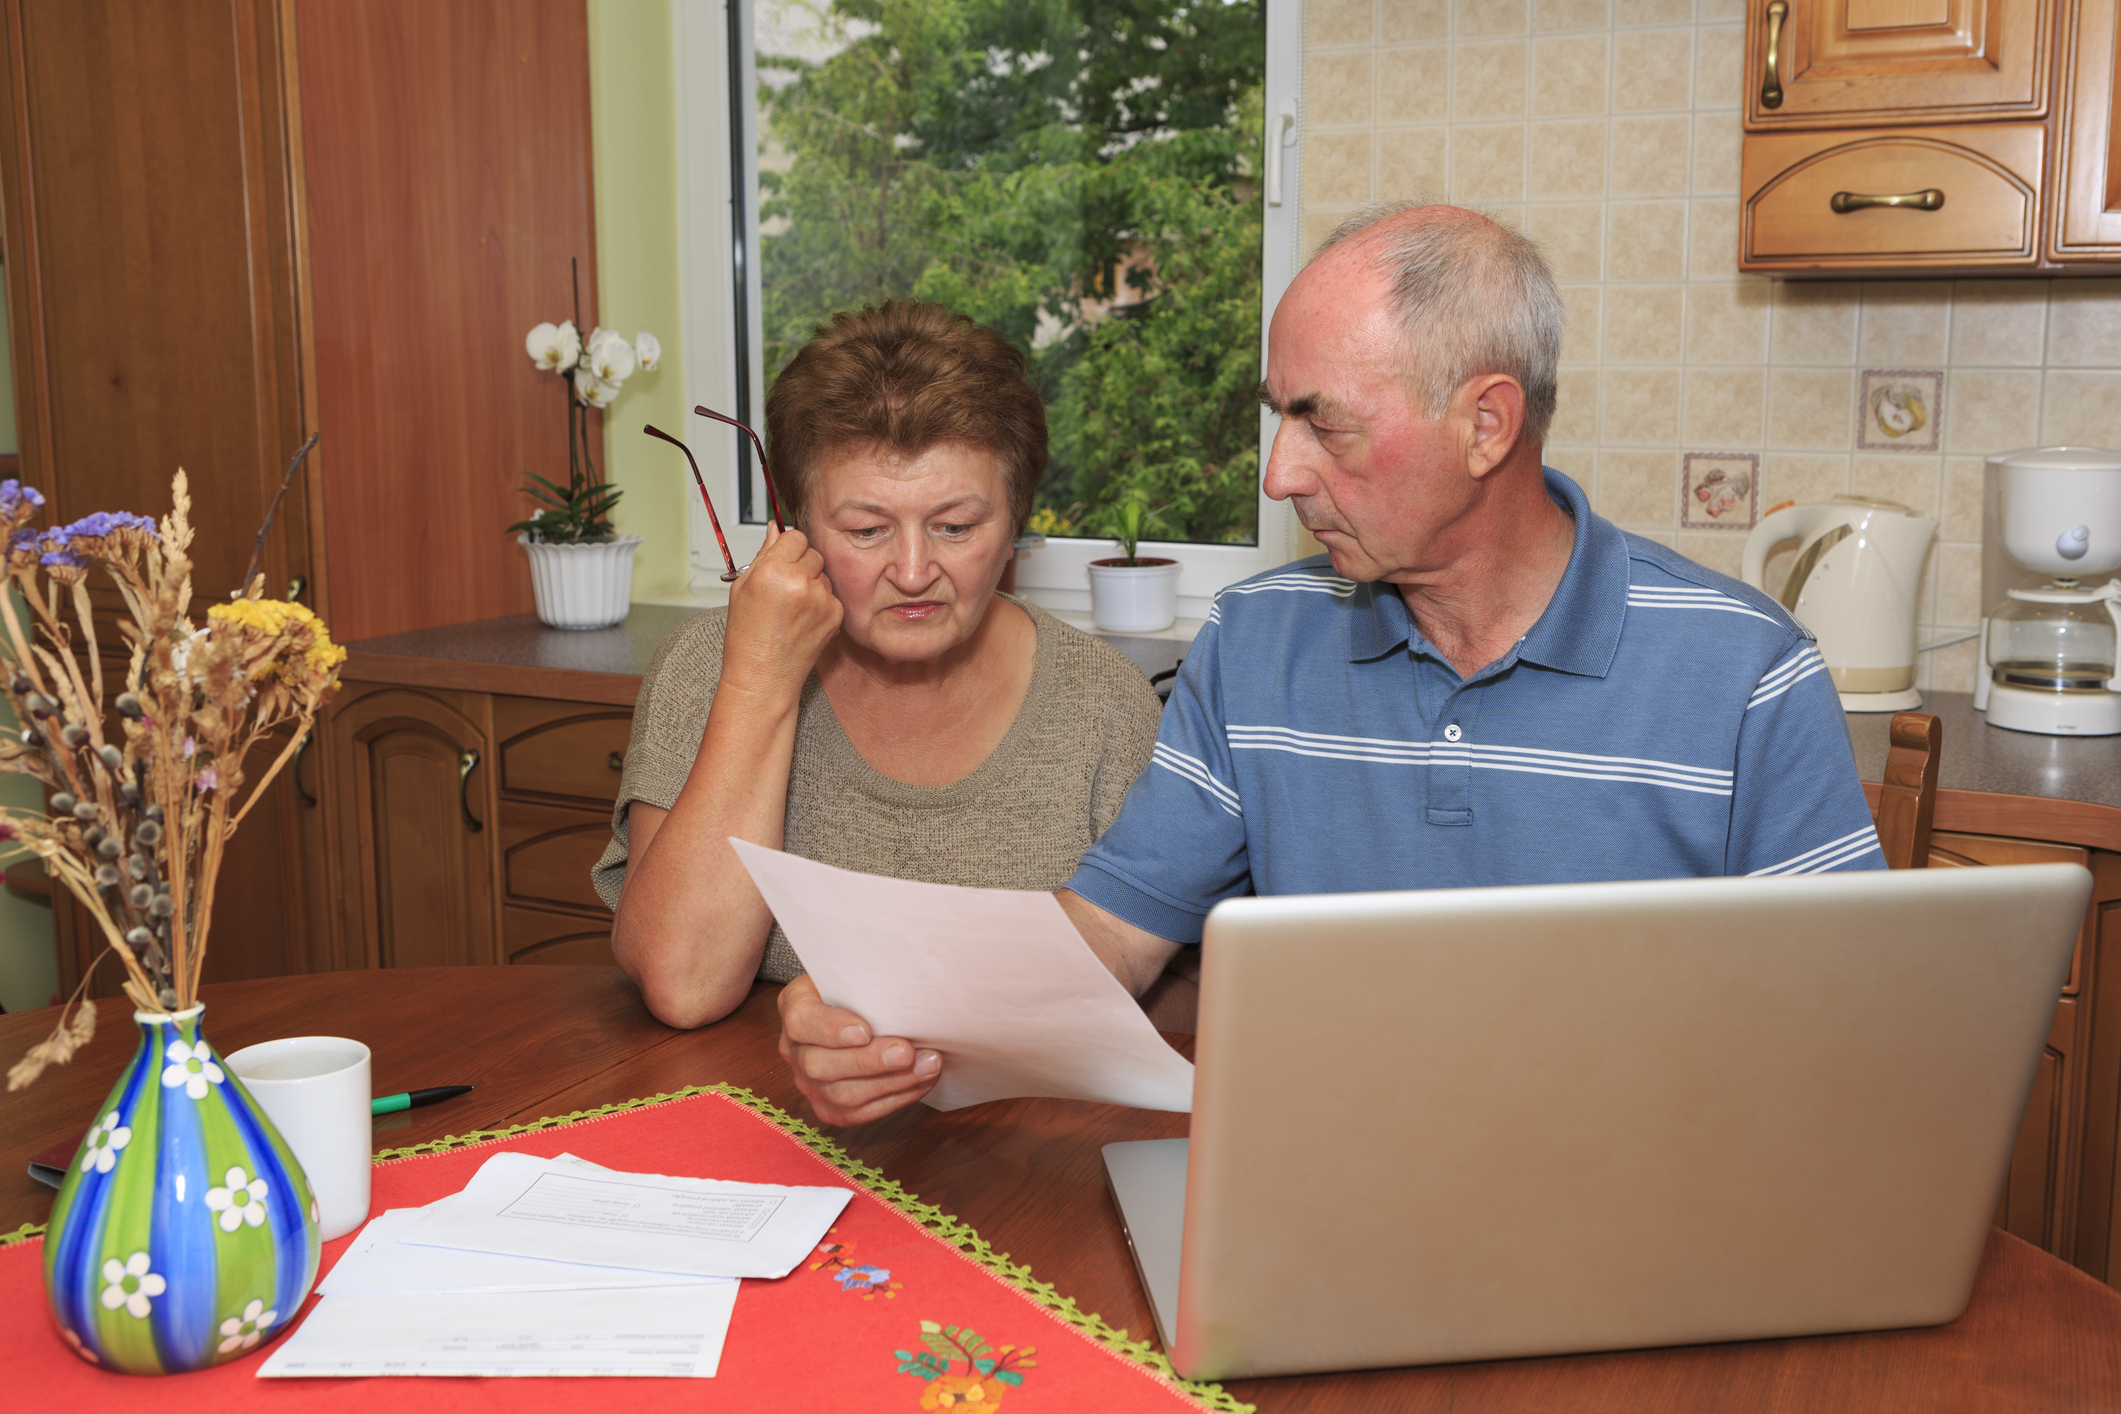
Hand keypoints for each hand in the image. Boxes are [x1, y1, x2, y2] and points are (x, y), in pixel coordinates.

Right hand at [722, 523, 842, 698]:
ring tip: (791, 609)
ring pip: (823, 574)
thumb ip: (763, 555)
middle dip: (800, 565)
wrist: (763, 677)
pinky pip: (831, 596)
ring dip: (812, 584)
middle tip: (784, 589)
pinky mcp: (835, 615)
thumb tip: (775, 529)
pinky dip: (821, 603)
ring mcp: (821, 599)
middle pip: (813, 553)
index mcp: (772, 571)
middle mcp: (800, 582)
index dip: (787, 548)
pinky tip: (803, 620)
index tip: (782, 561)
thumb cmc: (747, 638)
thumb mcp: (742, 589)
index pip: (795, 536)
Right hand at [776, 973, 941, 1125]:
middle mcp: (794, 1049)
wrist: (858, 1008)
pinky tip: (921, 1082)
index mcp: (795, 1007)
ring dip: (891, 1083)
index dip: (831, 1029)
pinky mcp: (827, 1107)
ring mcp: (808, 1082)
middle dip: (869, 1062)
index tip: (866, 1030)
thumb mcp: (855, 973)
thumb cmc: (859, 988)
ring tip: (927, 1066)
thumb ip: (870, 981)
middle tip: (908, 1052)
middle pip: (821, 1065)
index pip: (802, 1022)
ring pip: (842, 1095)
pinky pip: (858, 1114)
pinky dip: (895, 1099)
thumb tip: (906, 987)